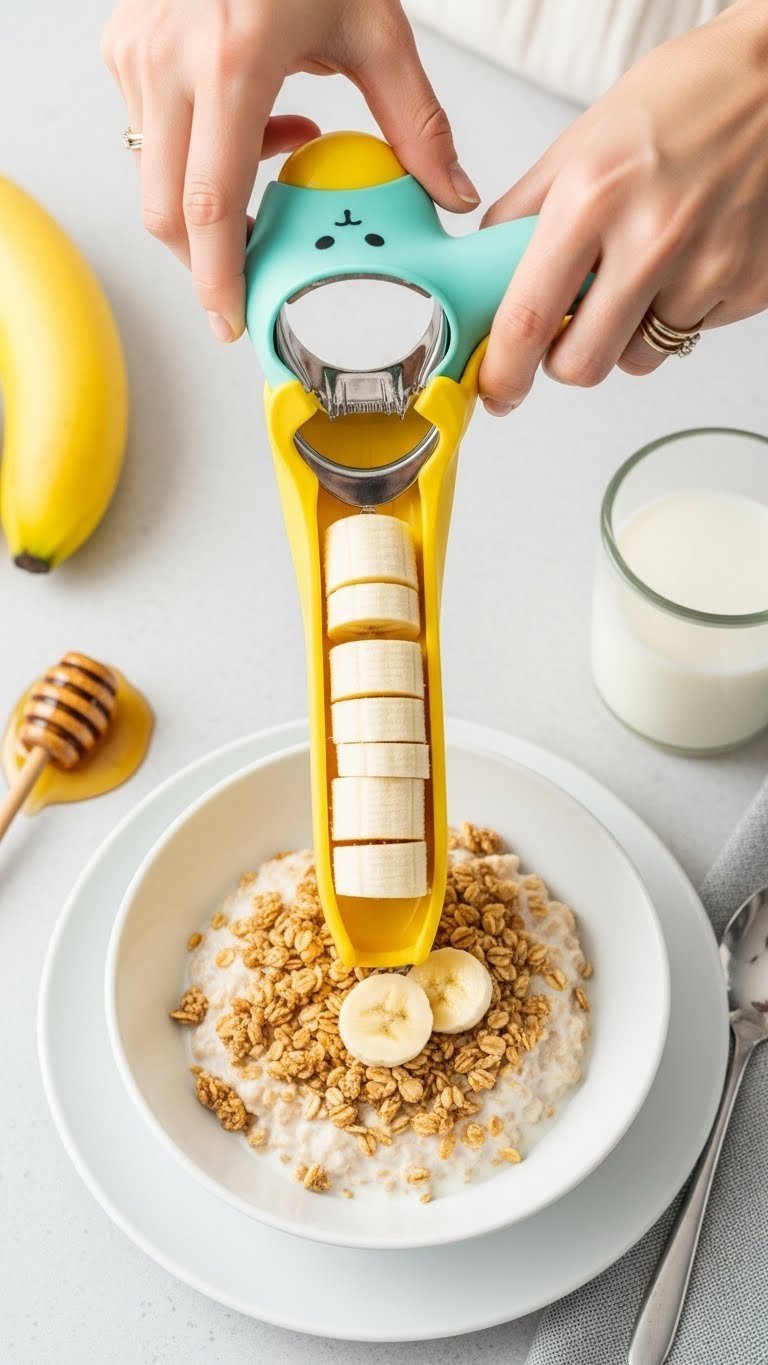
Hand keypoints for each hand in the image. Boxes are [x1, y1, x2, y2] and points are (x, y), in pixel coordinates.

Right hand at [102, 0, 478, 341]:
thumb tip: (451, 195)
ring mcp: (136, 51)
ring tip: (269, 184)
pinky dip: (199, 158)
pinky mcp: (124, 45)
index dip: (218, 279)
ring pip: (154, 176)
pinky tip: (252, 133)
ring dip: (208, 205)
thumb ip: (416, 120)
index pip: (209, 204)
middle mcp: (168, 60)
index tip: (233, 322)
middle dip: (204, 263)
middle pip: (166, 209)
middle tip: (245, 292)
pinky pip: (150, 134)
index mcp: (231, 61)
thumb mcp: (374, 25)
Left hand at [479, 0, 767, 413]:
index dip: (503, 371)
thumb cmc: (683, 98)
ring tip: (641, 270)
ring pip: (637, 358)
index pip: (527, 318)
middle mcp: (652, 237)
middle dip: (565, 360)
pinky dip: (676, 311)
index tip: (496, 388)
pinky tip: (687, 257)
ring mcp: (707, 268)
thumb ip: (524, 216)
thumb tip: (484, 275)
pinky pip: (689, 334)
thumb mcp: (582, 142)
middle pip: (583, 365)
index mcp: (594, 197)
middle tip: (567, 329)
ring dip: (625, 334)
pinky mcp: (750, 287)